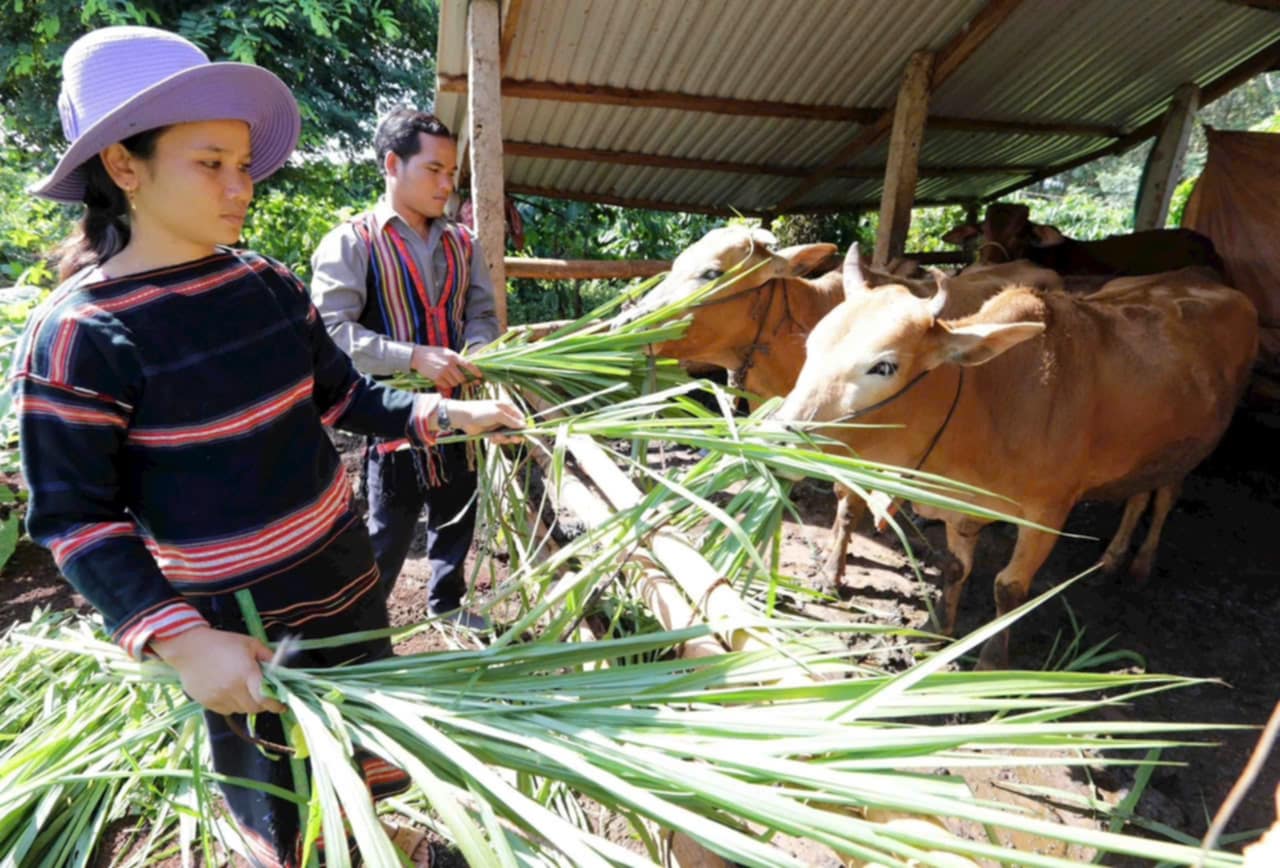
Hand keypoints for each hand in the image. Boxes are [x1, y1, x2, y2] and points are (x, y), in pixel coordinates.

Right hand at [151, 626, 286, 715]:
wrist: (189, 647)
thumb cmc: (222, 642)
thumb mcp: (250, 643)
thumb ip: (268, 656)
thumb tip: (282, 669)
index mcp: (246, 673)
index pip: (265, 698)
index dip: (276, 705)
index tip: (282, 707)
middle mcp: (232, 688)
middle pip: (253, 708)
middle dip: (262, 705)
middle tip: (264, 697)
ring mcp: (218, 697)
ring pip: (240, 710)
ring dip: (247, 704)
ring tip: (245, 691)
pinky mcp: (207, 703)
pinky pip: (226, 710)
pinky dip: (233, 705)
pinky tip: (231, 692)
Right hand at [411, 346, 480, 388]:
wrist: (418, 356)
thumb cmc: (434, 353)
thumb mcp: (446, 352)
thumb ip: (456, 358)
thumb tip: (467, 367)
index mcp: (453, 356)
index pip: (468, 364)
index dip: (475, 371)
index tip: (480, 376)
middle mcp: (449, 364)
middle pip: (462, 378)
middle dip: (462, 380)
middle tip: (459, 378)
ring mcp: (443, 372)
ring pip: (454, 383)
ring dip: (453, 382)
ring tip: (448, 376)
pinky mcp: (436, 378)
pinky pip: (446, 385)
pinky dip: (446, 384)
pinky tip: (442, 379)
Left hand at [445, 399, 525, 442]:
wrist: (463, 418)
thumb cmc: (480, 412)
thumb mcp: (498, 415)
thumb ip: (511, 421)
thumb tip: (524, 427)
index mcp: (508, 408)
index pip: (521, 419)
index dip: (522, 428)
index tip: (521, 436)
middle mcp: (505, 416)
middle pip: (516, 429)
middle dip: (513, 435)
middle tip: (510, 439)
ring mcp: (498, 424)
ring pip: (508, 435)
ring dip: (503, 439)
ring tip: (495, 437)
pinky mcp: (492, 432)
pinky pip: (500, 439)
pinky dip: (497, 440)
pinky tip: (491, 439)